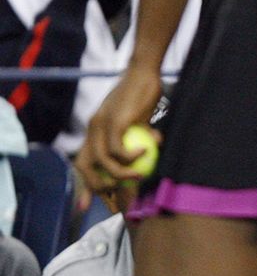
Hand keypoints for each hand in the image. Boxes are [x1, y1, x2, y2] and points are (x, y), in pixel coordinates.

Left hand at [75, 67, 163, 194]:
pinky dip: (130, 156)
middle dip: (97, 185)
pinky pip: (118, 148)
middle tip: (117, 192)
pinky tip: (145, 153)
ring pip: (102, 160)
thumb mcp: (141, 117)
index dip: (84, 184)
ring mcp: (101, 125)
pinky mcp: (114, 121)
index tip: (87, 204)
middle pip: (85, 165)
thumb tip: (154, 148)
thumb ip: (142, 133)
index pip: (83, 161)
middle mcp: (92, 128)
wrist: (144, 71)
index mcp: (95, 129)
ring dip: (120, 173)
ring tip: (139, 175)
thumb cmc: (145, 91)